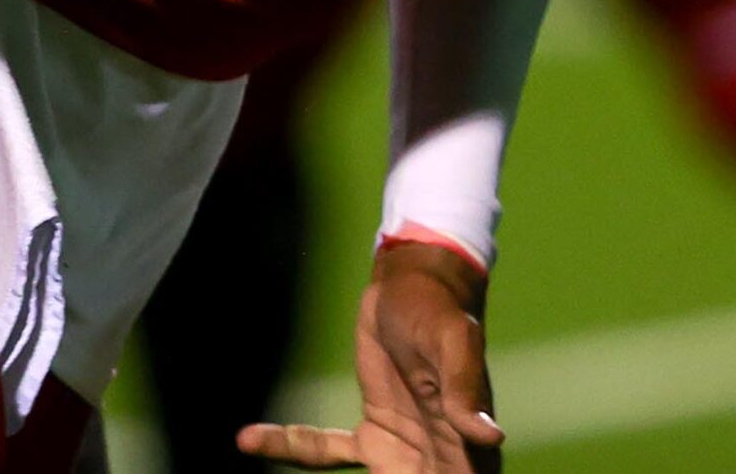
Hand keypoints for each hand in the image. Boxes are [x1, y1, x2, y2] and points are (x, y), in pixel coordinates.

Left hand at [240, 241, 501, 472]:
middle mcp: (438, 457)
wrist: (412, 280)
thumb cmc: (439, 306)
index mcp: (469, 444)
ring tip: (267, 465)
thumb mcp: (454, 342)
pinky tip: (247, 439)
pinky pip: (327, 451)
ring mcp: (401, 449)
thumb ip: (465, 389)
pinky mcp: (371, 432)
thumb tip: (488, 435)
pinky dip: (289, 446)